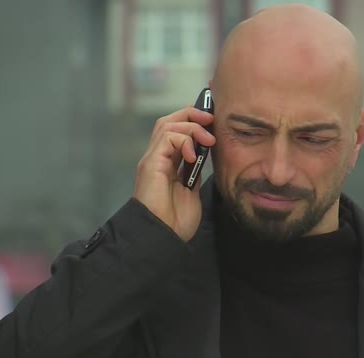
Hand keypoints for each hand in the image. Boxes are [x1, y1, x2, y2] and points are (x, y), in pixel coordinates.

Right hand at [133, 107, 214, 240]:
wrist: (164, 236)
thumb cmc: (176, 220)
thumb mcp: (192, 190)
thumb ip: (194, 172)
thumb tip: (204, 155)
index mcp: (167, 163)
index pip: (176, 131)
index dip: (193, 121)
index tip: (213, 123)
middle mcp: (157, 158)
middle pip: (169, 121)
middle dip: (191, 115)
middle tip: (211, 119)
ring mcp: (153, 160)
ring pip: (167, 124)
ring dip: (191, 126)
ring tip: (208, 139)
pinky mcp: (151, 164)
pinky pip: (166, 138)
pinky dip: (183, 140)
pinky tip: (193, 155)